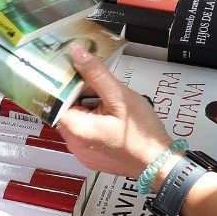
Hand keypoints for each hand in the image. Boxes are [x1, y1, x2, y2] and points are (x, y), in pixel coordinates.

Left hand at [53, 45, 176, 179]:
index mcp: (75, 130)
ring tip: (111, 104)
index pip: (57, 100)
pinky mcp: (93, 156)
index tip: (77, 72)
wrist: (159, 162)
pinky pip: (87, 133)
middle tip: (102, 88)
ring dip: (90, 108)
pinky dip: (96, 122)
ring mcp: (83, 152)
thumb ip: (96, 74)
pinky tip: (113, 118)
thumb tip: (77, 53)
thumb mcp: (119, 96)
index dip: (67, 84)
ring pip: (78, 120)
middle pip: (68, 110)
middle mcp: (74, 144)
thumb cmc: (141, 133)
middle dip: (82, 96)